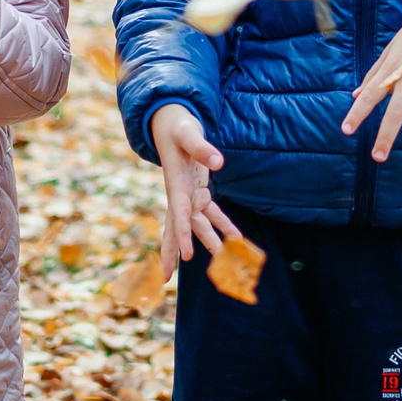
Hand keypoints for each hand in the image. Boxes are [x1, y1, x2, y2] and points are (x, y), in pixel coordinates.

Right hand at [152, 103, 239, 261]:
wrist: (171, 123)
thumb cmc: (177, 127)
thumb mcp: (188, 132)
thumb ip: (202, 147)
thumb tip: (219, 162)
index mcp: (175, 184)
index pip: (178, 214)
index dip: (181, 235)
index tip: (185, 255)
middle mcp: (180, 194)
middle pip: (175, 228)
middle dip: (172, 252)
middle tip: (165, 278)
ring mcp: (189, 195)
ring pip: (197, 225)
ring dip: (209, 242)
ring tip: (223, 262)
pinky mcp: (198, 192)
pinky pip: (211, 212)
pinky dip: (223, 224)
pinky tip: (236, 237)